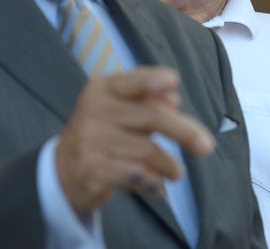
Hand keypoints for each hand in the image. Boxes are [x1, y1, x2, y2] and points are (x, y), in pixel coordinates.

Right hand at [55, 67, 215, 212]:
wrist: (63, 171)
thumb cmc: (103, 134)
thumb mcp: (119, 110)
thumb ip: (147, 102)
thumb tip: (174, 100)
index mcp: (103, 88)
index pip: (132, 81)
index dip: (153, 81)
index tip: (174, 82)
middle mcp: (95, 109)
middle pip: (152, 116)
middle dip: (184, 131)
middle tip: (207, 147)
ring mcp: (92, 139)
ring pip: (148, 150)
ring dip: (169, 165)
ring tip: (176, 174)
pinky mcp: (93, 169)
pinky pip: (137, 175)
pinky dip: (154, 184)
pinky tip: (159, 188)